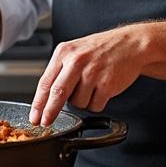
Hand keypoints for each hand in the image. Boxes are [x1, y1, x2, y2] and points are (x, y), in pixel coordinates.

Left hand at [30, 25, 146, 125]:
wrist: (131, 44)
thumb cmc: (101, 49)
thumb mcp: (75, 51)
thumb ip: (60, 70)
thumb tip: (47, 98)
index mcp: (64, 52)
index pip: (45, 82)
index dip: (38, 103)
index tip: (34, 116)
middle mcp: (77, 61)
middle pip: (57, 93)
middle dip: (49, 112)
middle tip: (45, 122)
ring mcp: (92, 72)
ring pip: (77, 103)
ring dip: (82, 102)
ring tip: (91, 86)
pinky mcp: (106, 84)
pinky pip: (94, 106)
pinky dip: (96, 103)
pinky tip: (102, 89)